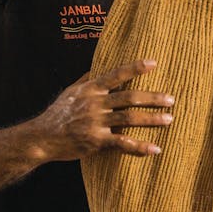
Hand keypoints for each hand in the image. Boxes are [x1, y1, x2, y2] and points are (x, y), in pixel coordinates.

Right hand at [33, 59, 173, 161]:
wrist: (41, 138)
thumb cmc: (57, 114)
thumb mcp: (69, 92)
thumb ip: (86, 79)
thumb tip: (98, 66)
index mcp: (90, 90)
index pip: (116, 75)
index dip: (135, 68)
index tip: (154, 63)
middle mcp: (94, 104)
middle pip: (129, 97)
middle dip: (152, 98)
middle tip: (171, 99)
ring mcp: (95, 123)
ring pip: (129, 118)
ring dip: (151, 119)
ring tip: (169, 119)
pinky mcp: (95, 142)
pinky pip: (121, 143)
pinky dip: (140, 146)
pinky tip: (155, 148)